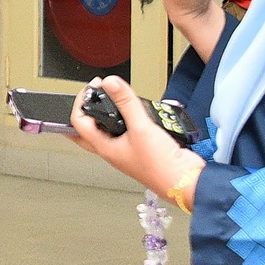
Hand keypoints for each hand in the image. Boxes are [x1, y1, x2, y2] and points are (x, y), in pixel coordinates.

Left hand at [69, 76, 200, 197]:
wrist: (186, 181)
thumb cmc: (161, 166)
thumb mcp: (141, 128)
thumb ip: (126, 103)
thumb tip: (110, 83)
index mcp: (105, 147)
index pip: (78, 122)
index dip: (80, 102)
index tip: (92, 87)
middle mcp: (113, 149)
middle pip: (90, 128)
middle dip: (88, 109)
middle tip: (93, 93)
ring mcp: (128, 149)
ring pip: (111, 128)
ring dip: (111, 113)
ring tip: (115, 97)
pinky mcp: (143, 147)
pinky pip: (131, 129)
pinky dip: (132, 118)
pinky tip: (138, 111)